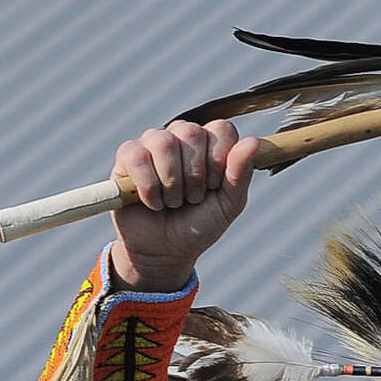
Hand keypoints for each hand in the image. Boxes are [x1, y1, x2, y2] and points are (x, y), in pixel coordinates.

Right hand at [109, 121, 259, 291]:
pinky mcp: (127, 156)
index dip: (219, 160)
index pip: (221, 128)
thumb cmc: (198, 225)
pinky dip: (148, 187)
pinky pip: (137, 156)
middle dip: (195, 175)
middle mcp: (181, 137)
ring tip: (172, 202)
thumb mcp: (228, 205)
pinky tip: (151, 202)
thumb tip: (254, 141)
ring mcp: (152, 143)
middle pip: (191, 131)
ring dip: (171, 183)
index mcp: (209, 144)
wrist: (165, 251)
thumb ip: (240, 174)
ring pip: (163, 142)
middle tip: (191, 198)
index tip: (213, 186)